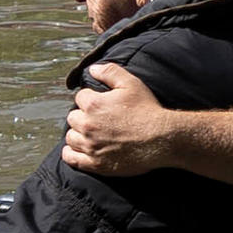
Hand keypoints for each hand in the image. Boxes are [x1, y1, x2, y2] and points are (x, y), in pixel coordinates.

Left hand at [62, 61, 178, 179]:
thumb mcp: (131, 84)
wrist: (162, 139)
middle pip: (72, 118)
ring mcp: (91, 146)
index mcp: (93, 104)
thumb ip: (110, 72)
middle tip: (97, 119)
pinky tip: (77, 150)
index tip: (101, 104)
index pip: (80, 97)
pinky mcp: (95, 163)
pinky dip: (71, 153)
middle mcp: (88, 125)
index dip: (91, 98)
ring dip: (78, 134)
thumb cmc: (148, 110)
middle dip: (83, 116)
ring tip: (90, 134)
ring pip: (71, 138)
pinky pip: (71, 158)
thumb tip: (92, 69)